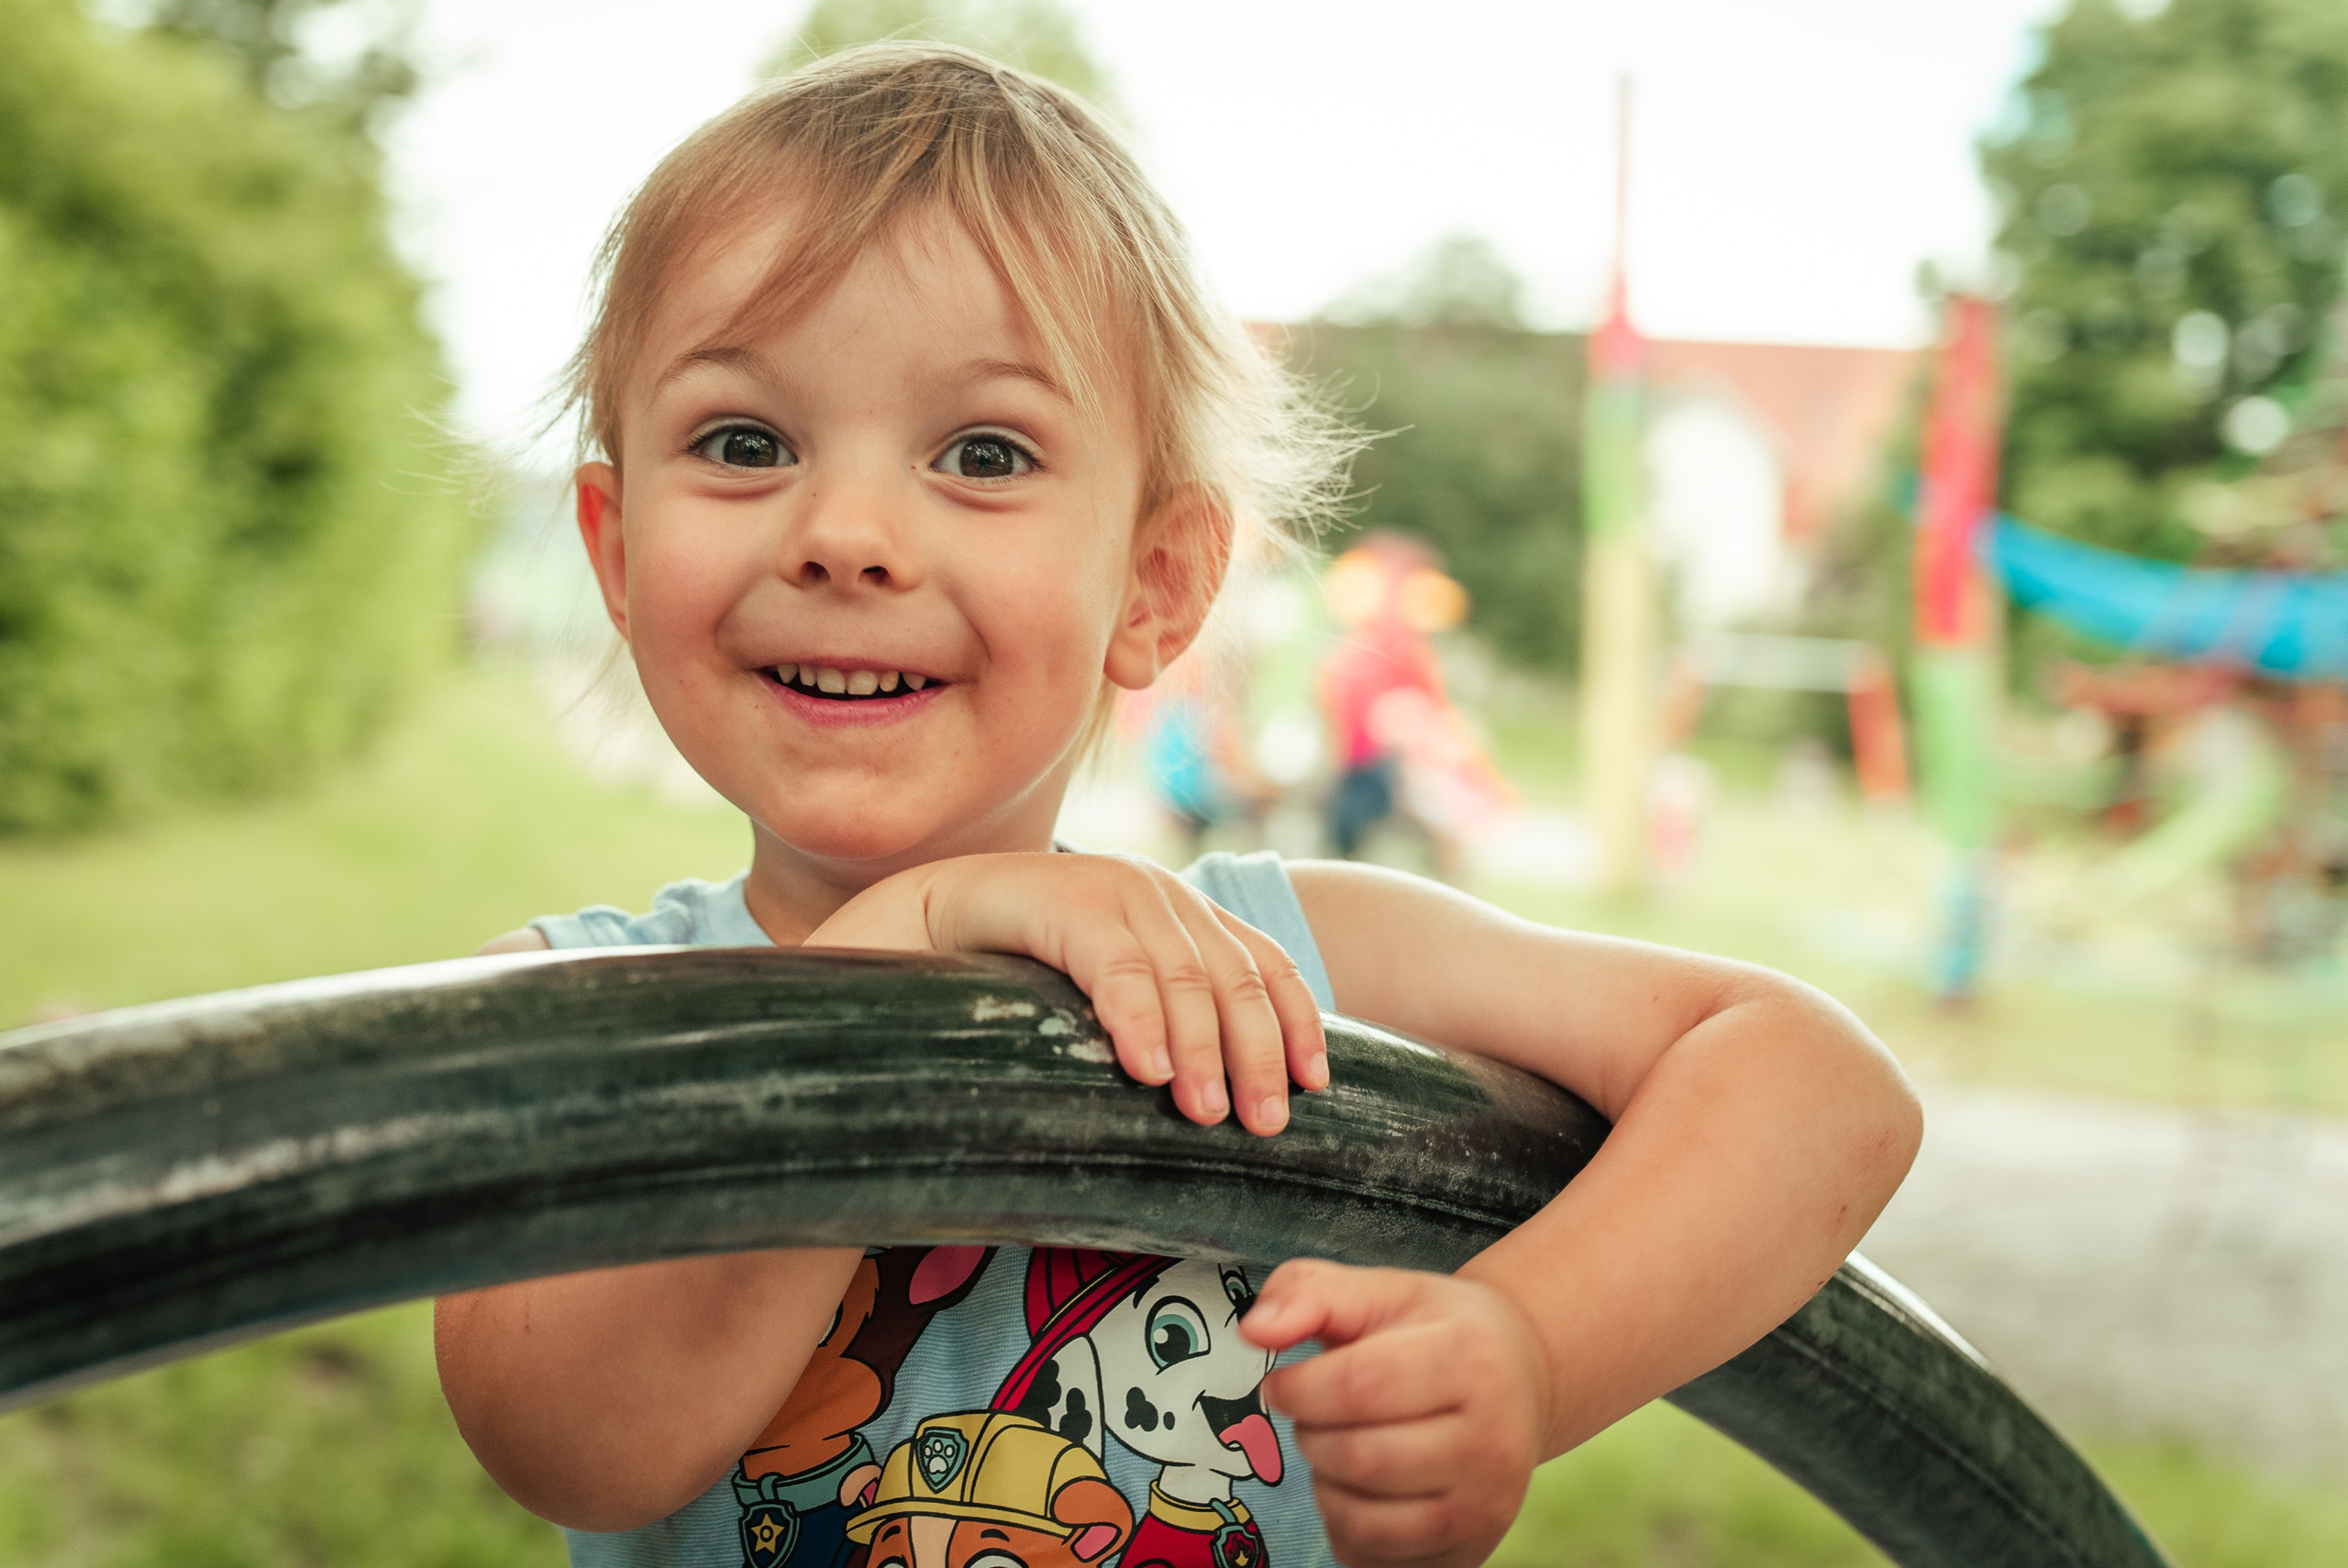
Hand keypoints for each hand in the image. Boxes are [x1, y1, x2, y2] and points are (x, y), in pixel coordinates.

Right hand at [813, 852, 1326, 1133]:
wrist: (917, 927)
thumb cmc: (1017, 986)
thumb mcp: (1106, 1003)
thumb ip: (1162, 1027)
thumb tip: (1219, 1112)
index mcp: (1184, 914)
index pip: (1266, 965)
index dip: (1298, 1023)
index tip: (1317, 1085)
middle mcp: (1162, 895)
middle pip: (1238, 976)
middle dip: (1258, 1052)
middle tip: (1267, 1122)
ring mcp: (1116, 890)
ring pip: (1184, 976)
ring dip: (1204, 1048)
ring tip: (1206, 1112)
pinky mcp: (1064, 900)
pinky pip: (1115, 965)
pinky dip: (1138, 1019)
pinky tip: (1147, 1068)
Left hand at [1242, 1260, 1548, 1567]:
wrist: (1519, 1378)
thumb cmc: (1440, 1333)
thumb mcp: (1381, 1291)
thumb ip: (1310, 1292)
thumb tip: (1255, 1330)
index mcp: (1470, 1360)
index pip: (1357, 1388)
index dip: (1298, 1389)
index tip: (1282, 1384)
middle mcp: (1493, 1442)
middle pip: (1356, 1457)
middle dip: (1312, 1435)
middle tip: (1318, 1415)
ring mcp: (1486, 1507)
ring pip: (1362, 1522)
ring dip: (1327, 1485)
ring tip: (1343, 1447)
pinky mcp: (1471, 1553)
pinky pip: (1375, 1560)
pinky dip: (1347, 1527)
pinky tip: (1364, 1487)